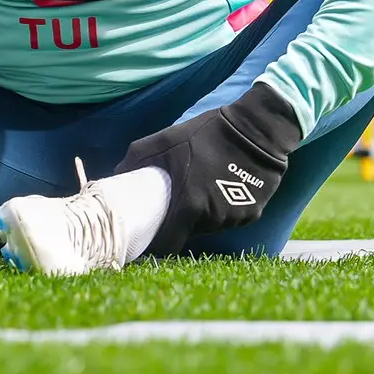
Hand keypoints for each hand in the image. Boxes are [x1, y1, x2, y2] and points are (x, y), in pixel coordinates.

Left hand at [113, 81, 303, 254]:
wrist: (257, 129)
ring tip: (201, 187)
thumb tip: (115, 174)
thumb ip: (137, 160)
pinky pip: (231, 218)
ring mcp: (235, 218)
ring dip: (203, 214)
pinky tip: (223, 185)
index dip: (158, 242)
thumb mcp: (166, 139)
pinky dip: (224, 208)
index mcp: (189, 204)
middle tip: (176, 201)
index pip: (168, 244)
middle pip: (190, 232)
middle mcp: (213, 218)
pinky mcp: (253, 213)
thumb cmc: (207, 134)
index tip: (151, 233)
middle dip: (180, 221)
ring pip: (211, 225)